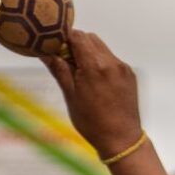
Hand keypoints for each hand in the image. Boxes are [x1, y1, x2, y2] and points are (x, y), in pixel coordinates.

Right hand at [41, 30, 142, 158]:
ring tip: (79, 74)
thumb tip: (46, 53)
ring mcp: (122, 68)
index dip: (64, 39)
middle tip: (64, 61)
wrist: (121, 138)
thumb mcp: (70, 95)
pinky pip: (111, 60)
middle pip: (91, 39)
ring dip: (88, 53)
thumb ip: (59, 70)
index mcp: (95, 66)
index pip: (78, 36)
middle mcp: (111, 62)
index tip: (55, 48)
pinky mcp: (129, 75)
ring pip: (101, 48)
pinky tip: (94, 82)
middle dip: (76, 44)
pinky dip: (99, 63)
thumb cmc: (92, 122)